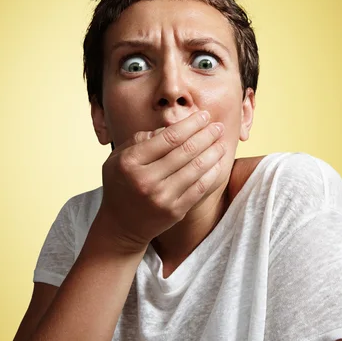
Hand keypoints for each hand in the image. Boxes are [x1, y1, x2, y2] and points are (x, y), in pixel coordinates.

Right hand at [94, 110, 225, 252]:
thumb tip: (172, 126)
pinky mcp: (174, 211)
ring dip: (213, 152)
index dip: (191, 124)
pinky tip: (219, 163)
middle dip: (206, 135)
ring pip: (196, 168)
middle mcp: (145, 179)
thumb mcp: (119, 157)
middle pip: (185, 151)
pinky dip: (212, 173)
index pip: (169, 137)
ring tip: (221, 142)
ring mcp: (161, 197)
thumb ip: (142, 139)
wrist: (120, 224)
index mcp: (131, 161)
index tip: (204, 116)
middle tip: (218, 126)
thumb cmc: (121, 183)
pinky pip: (200, 188)